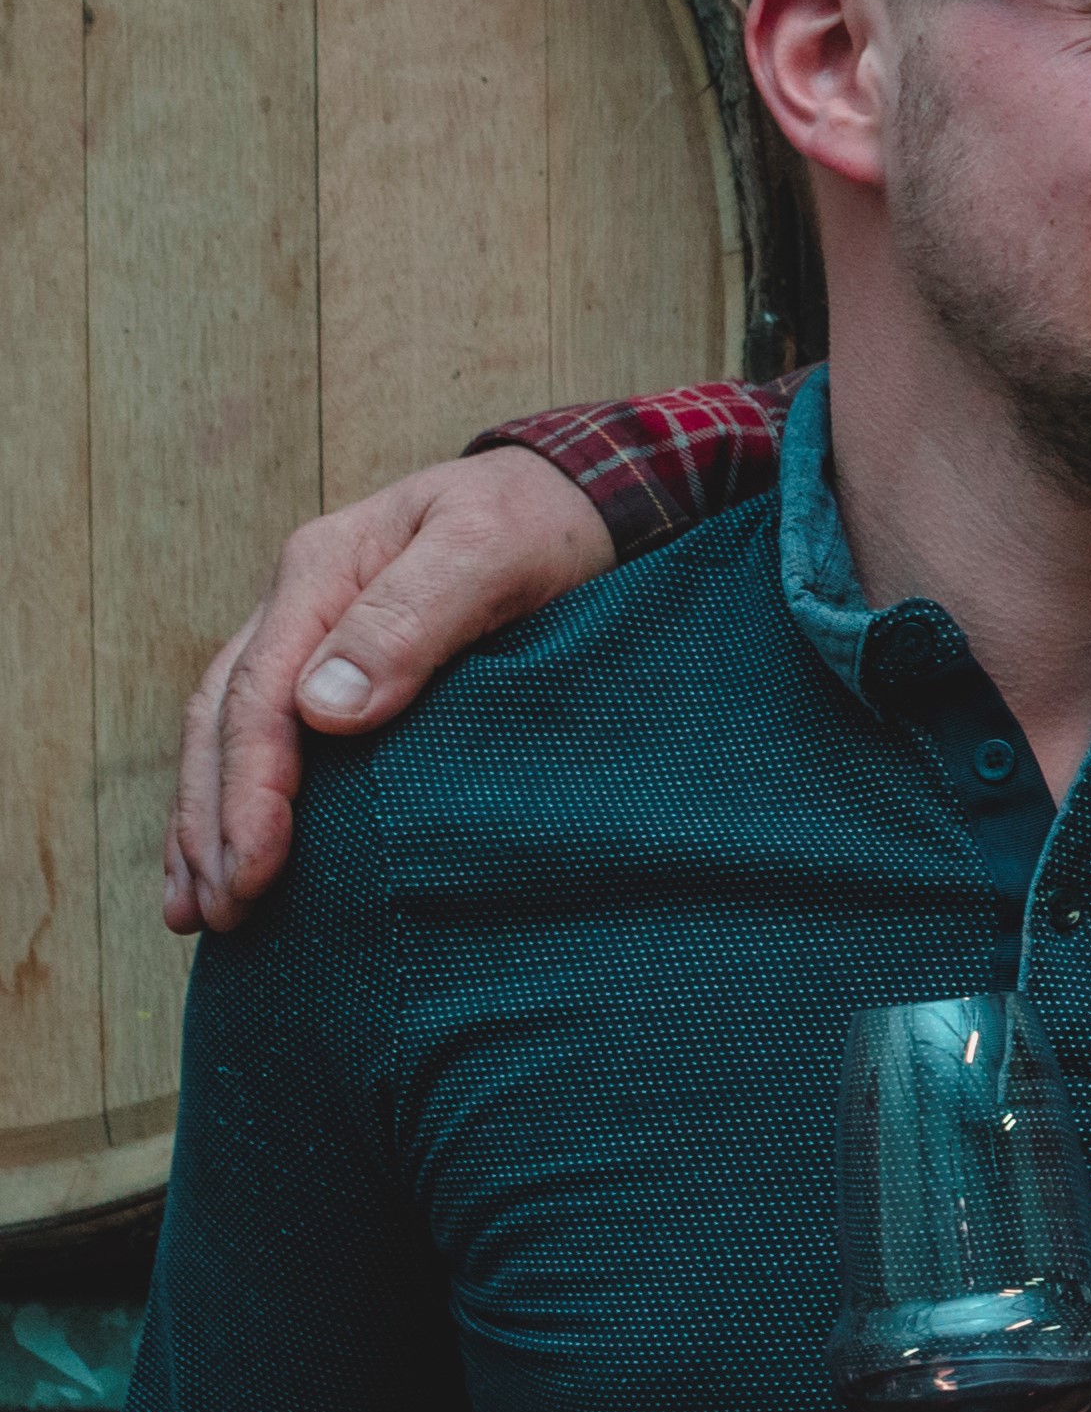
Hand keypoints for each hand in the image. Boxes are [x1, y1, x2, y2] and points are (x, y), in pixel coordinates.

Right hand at [164, 450, 617, 936]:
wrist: (572, 496)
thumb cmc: (539, 524)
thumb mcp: (488, 554)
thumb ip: (410, 621)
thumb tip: (322, 710)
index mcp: (319, 573)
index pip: (259, 698)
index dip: (251, 792)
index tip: (254, 870)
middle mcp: (297, 606)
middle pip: (223, 725)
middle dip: (214, 825)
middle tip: (221, 915)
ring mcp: (308, 636)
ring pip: (225, 737)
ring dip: (204, 824)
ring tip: (197, 911)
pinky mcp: (334, 665)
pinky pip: (261, 737)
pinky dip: (235, 799)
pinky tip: (223, 858)